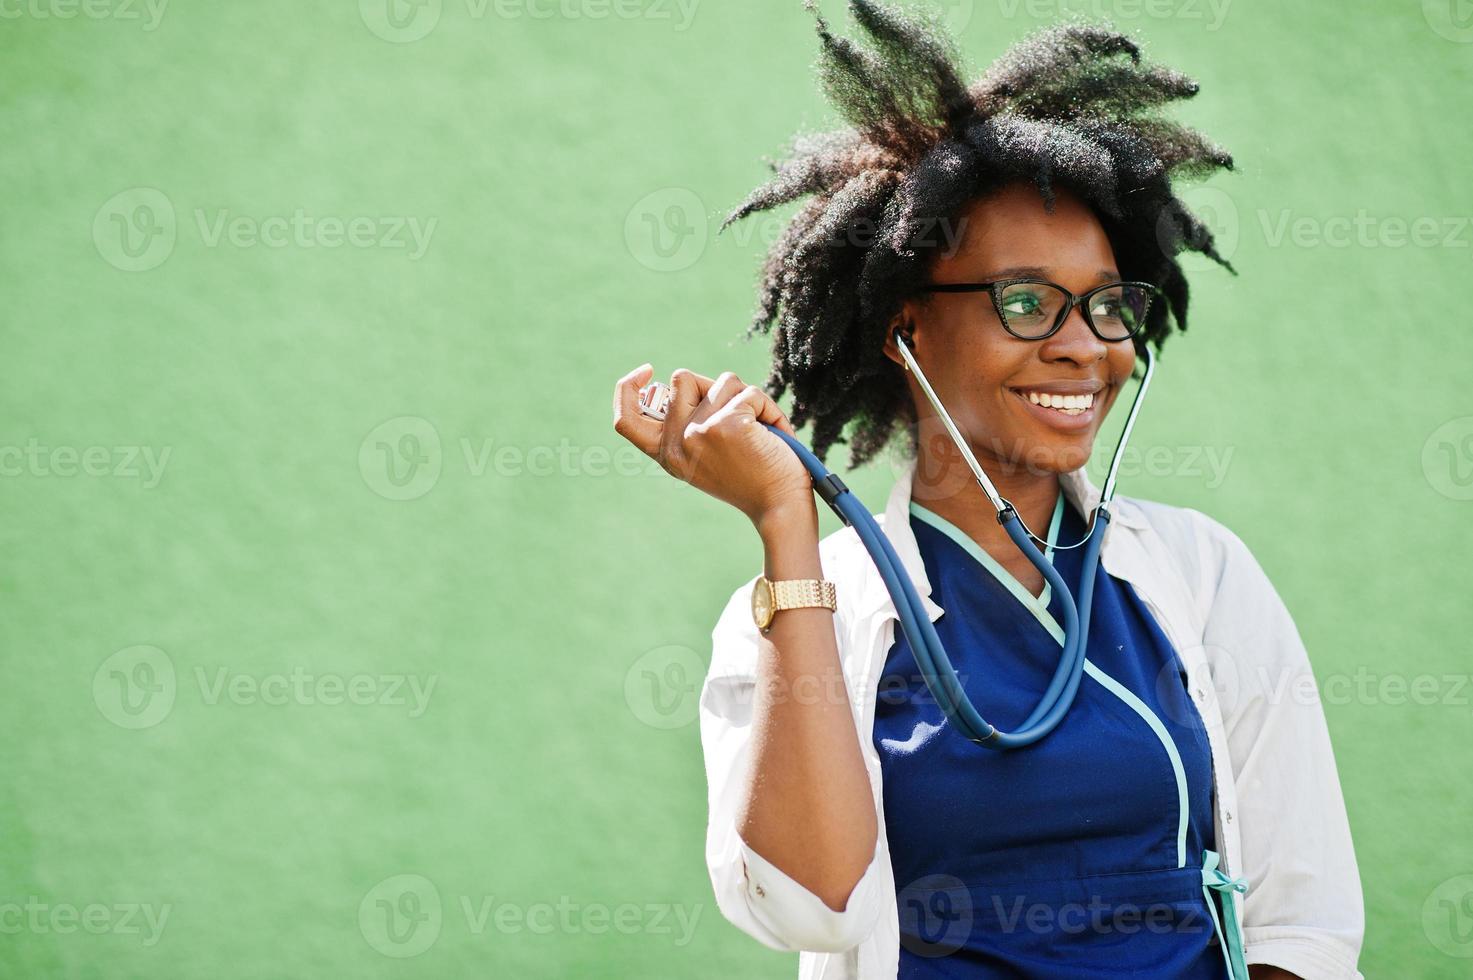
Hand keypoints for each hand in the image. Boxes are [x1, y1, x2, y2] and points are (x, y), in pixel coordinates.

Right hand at [612, 364, 814, 526]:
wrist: (780, 507)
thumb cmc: (752, 477)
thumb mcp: (706, 454)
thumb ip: (688, 422)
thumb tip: (684, 379)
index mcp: (667, 454)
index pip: (626, 419)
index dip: (627, 388)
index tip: (647, 371)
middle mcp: (676, 443)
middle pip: (682, 379)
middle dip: (715, 387)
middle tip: (739, 415)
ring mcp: (698, 432)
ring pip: (723, 381)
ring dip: (748, 399)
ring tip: (761, 431)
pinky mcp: (727, 424)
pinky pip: (751, 392)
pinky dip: (768, 408)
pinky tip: (774, 435)